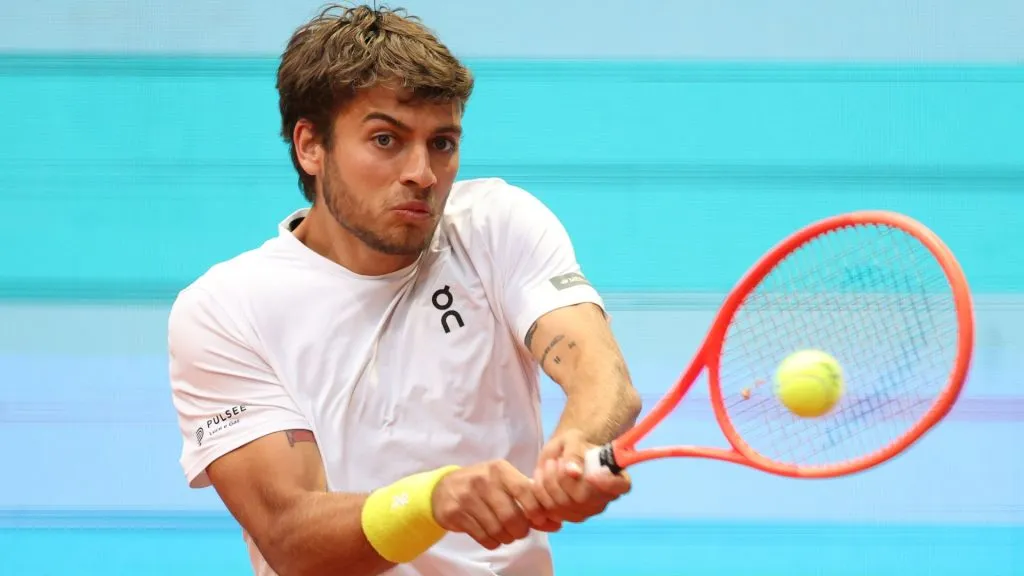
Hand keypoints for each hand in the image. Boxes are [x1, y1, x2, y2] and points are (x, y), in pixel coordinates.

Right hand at [431, 460, 561, 550]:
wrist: (442, 489)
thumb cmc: (481, 486)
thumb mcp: (503, 483)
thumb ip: (528, 500)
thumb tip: (556, 523)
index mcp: (500, 469)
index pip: (526, 491)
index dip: (537, 510)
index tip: (540, 521)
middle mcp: (483, 480)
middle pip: (512, 516)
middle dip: (521, 530)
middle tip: (519, 531)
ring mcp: (467, 497)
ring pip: (498, 530)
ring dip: (507, 538)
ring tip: (506, 534)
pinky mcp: (455, 513)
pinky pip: (483, 537)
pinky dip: (493, 542)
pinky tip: (492, 536)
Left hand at [532, 429, 630, 523]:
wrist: (561, 456)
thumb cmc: (573, 445)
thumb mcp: (573, 439)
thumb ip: (574, 453)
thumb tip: (573, 472)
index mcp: (616, 476)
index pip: (621, 486)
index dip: (608, 483)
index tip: (590, 474)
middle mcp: (605, 498)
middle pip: (583, 498)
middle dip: (561, 478)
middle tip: (555, 460)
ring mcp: (588, 511)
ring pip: (562, 505)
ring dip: (548, 483)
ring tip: (549, 465)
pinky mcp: (569, 517)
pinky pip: (550, 511)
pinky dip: (540, 493)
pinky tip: (542, 479)